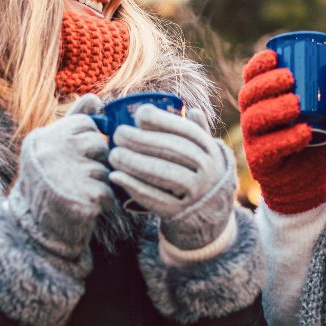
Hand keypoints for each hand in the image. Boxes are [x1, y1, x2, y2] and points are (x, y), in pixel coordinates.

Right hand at [8, 93, 113, 259]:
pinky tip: (86, 206)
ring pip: (105, 168)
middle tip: (77, 177)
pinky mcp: (82, 198)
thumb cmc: (49, 183)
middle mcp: (51, 153)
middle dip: (96, 161)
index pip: (86, 123)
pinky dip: (104, 202)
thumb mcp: (53, 147)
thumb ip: (74, 120)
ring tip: (78, 192)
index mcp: (43, 138)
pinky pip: (109, 191)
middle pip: (99, 144)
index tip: (74, 156)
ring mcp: (65, 175)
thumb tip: (95, 97)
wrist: (35, 230)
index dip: (88, 141)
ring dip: (99, 183)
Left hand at [108, 106, 234, 250]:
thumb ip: (198, 132)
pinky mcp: (180, 213)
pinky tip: (116, 177)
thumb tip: (191, 109)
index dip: (163, 121)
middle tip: (118, 134)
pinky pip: (155, 199)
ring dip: (135, 163)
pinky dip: (134, 187)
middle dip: (143, 140)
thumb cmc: (199, 175)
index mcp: (211, 151)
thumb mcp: (205, 154)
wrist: (210, 216)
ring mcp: (196, 193)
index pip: (187, 132)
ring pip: (164, 174)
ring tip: (114, 155)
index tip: (139, 115)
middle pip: (174, 151)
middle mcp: (208, 171)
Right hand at [239, 50, 325, 214]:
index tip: (275, 56)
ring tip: (296, 105)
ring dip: (274, 109)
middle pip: (249, 95)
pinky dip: (286, 138)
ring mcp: (254, 140)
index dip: (258, 64)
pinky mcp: (261, 162)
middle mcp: (254, 117)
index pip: (251, 76)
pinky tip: (304, 133)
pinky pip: (267, 148)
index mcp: (265, 99)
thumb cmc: (321, 137)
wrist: (316, 180)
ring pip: (254, 119)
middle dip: (266, 83)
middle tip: (290, 79)